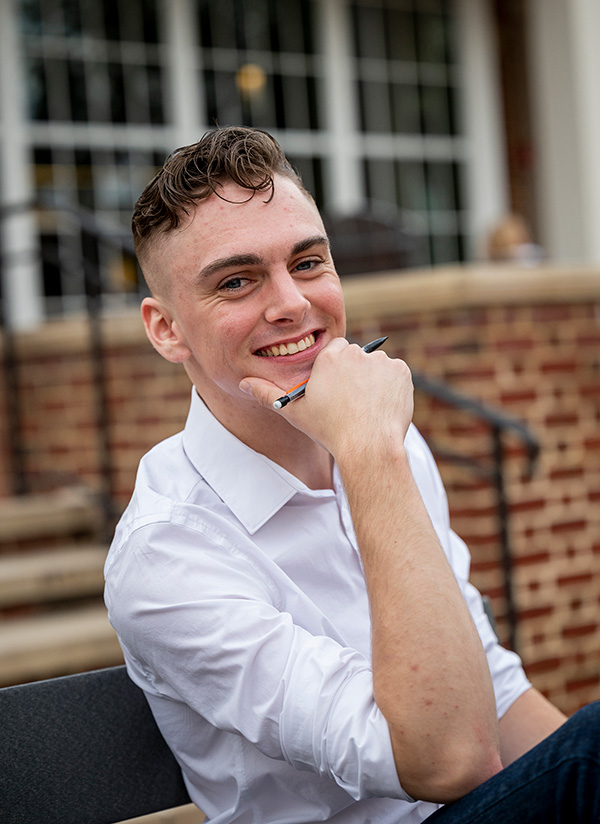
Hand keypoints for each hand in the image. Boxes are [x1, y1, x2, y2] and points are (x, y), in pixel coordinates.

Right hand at [240, 337, 413, 457]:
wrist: (368, 447)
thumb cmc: (329, 430)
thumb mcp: (293, 412)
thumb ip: (266, 393)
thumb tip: (243, 383)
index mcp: (330, 356)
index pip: (333, 353)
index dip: (334, 373)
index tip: (334, 391)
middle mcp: (356, 352)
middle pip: (355, 358)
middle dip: (353, 375)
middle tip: (351, 402)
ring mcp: (382, 362)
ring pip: (376, 367)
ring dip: (373, 381)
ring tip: (367, 407)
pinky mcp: (402, 373)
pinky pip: (395, 376)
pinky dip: (391, 388)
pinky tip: (381, 406)